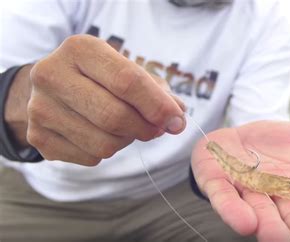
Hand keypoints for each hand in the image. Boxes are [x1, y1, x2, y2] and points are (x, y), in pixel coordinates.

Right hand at [24, 34, 184, 164]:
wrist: (54, 87)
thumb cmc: (102, 78)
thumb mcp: (129, 71)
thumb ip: (158, 93)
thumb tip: (178, 120)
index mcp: (80, 49)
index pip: (127, 81)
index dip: (157, 105)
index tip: (176, 120)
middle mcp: (52, 74)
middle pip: (114, 116)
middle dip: (145, 128)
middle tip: (155, 129)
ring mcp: (40, 107)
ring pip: (104, 143)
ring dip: (126, 141)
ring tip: (124, 128)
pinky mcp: (38, 136)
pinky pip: (90, 157)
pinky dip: (106, 152)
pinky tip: (100, 134)